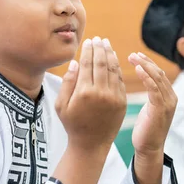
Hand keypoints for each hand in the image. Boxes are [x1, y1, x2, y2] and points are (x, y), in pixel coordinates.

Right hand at [55, 37, 126, 152]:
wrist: (91, 144)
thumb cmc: (72, 124)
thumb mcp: (61, 105)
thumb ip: (68, 82)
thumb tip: (76, 63)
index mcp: (83, 92)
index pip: (87, 64)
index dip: (88, 50)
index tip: (88, 41)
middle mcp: (100, 93)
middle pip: (101, 63)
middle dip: (100, 48)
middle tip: (99, 39)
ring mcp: (113, 97)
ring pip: (113, 69)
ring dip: (110, 54)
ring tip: (107, 44)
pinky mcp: (122, 101)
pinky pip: (120, 80)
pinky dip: (117, 68)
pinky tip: (114, 59)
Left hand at [129, 52, 177, 157]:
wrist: (149, 149)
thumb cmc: (145, 130)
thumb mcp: (149, 108)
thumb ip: (151, 94)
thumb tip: (145, 80)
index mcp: (169, 96)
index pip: (159, 74)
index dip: (148, 63)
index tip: (135, 55)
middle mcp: (171, 97)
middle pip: (159, 73)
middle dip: (145, 61)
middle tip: (132, 54)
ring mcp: (167, 103)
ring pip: (157, 77)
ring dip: (144, 65)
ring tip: (132, 57)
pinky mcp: (161, 109)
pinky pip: (154, 88)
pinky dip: (146, 77)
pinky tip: (137, 69)